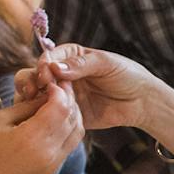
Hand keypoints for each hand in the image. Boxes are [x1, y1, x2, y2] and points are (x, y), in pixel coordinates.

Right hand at [0, 83, 83, 173]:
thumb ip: (25, 107)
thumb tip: (45, 95)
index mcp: (32, 138)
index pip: (60, 107)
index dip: (59, 90)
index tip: (50, 81)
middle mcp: (48, 153)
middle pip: (72, 119)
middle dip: (68, 99)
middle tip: (58, 87)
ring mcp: (52, 165)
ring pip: (76, 133)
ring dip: (71, 115)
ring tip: (57, 101)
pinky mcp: (50, 171)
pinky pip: (68, 146)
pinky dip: (67, 129)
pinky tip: (54, 119)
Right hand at [20, 44, 170, 139]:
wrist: (142, 102)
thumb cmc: (127, 76)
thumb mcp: (107, 64)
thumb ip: (81, 65)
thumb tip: (55, 68)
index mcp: (71, 56)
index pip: (49, 58)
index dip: (44, 66)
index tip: (46, 76)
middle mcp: (63, 74)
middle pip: (36, 74)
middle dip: (32, 81)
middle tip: (34, 91)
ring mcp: (63, 94)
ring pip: (38, 93)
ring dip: (33, 98)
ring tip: (36, 104)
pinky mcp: (67, 112)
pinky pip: (50, 113)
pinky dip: (44, 114)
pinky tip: (45, 117)